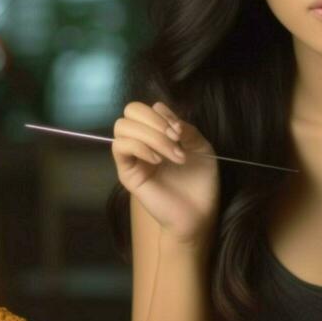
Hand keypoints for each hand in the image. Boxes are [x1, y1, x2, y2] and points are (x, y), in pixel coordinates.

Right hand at [111, 101, 219, 245]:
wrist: (199, 213)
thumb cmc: (201, 182)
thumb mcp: (201, 147)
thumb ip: (186, 128)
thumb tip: (162, 111)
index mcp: (159, 134)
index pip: (148, 108)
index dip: (163, 113)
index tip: (181, 132)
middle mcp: (143, 142)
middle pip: (131, 111)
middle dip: (154, 120)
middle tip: (175, 139)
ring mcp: (133, 157)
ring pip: (122, 126)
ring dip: (151, 136)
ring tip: (172, 155)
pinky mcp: (127, 173)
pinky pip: (120, 147)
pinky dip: (139, 147)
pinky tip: (158, 160)